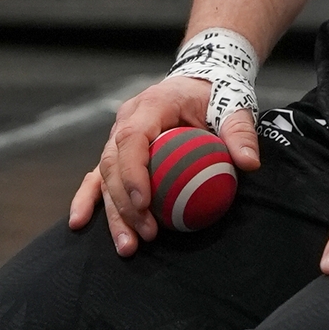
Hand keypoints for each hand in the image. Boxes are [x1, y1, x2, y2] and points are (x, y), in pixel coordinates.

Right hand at [68, 73, 261, 255]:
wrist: (198, 83)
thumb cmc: (215, 95)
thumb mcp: (234, 105)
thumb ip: (240, 131)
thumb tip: (249, 163)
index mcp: (152, 104)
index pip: (133, 138)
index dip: (133, 171)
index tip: (146, 202)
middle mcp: (126, 120)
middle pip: (113, 163)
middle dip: (125, 203)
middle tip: (147, 233)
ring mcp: (117, 137)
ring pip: (104, 176)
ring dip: (113, 212)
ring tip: (128, 246)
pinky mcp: (117, 152)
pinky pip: (97, 177)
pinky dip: (88, 199)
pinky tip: (79, 224)